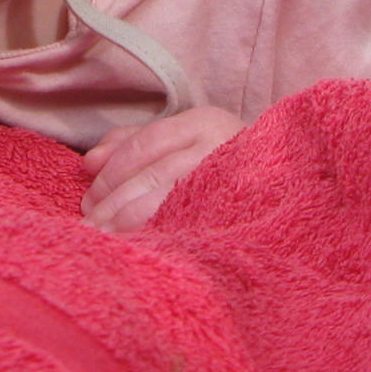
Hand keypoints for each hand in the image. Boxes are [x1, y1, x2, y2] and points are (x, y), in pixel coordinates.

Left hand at [79, 104, 244, 234]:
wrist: (281, 183)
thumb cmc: (217, 161)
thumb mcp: (181, 140)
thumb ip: (132, 144)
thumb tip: (89, 161)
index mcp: (205, 123)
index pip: (147, 144)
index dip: (112, 173)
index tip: (89, 200)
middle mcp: (221, 148)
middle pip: (155, 174)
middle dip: (115, 202)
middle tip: (91, 225)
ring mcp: (233, 182)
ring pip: (172, 201)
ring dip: (131, 222)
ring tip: (106, 239)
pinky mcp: (239, 216)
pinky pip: (193, 228)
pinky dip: (161, 237)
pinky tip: (143, 248)